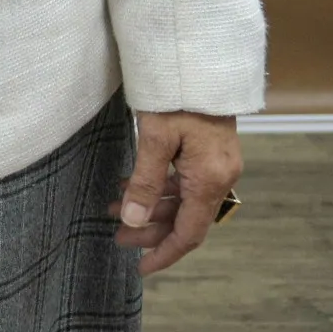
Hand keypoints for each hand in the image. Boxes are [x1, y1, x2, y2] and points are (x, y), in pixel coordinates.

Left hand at [114, 110, 242, 275]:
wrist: (198, 62)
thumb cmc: (175, 96)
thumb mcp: (154, 138)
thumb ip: (144, 181)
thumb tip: (133, 219)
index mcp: (209, 180)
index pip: (190, 233)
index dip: (165, 253)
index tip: (141, 269)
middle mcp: (219, 177)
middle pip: (185, 219)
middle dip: (150, 230)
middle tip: (116, 236)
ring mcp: (216, 166)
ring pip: (182, 200)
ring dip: (149, 207)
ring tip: (113, 209)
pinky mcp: (208, 153)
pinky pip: (183, 182)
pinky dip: (157, 188)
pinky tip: (130, 186)